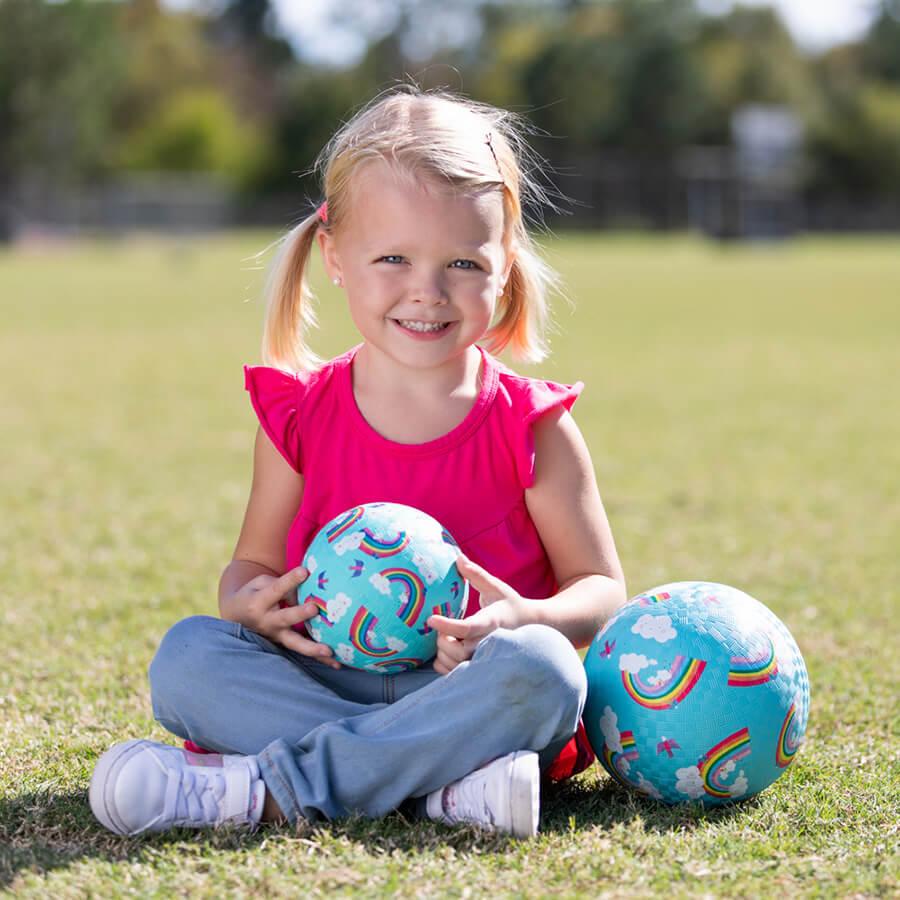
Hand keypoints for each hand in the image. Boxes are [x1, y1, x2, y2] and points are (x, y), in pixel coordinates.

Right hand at [230, 567, 339, 668]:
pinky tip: (337, 664)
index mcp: (258, 603)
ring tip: (329, 649)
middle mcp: (267, 622)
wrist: (236, 616)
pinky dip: (319, 659)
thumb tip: (306, 591)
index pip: (276, 590)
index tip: (304, 571)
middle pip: (285, 619)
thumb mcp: (261, 583)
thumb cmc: (254, 594)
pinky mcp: (284, 645)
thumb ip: (282, 585)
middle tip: (314, 608)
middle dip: (300, 614)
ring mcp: (276, 636)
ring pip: (294, 643)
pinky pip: (302, 652)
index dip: (290, 580)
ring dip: (312, 648)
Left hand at [427, 555, 531, 674]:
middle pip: (459, 651)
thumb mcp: (496, 587)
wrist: (532, 628)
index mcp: (492, 622)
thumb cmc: (510, 605)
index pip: (467, 628)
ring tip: (444, 638)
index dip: (447, 625)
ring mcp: (487, 658)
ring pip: (457, 665)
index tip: (431, 618)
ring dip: (443, 653)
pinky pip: (455, 673)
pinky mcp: (481, 668)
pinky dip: (444, 665)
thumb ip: (476, 574)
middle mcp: (490, 644)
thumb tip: (457, 557)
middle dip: (443, 640)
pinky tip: (446, 651)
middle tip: (439, 629)